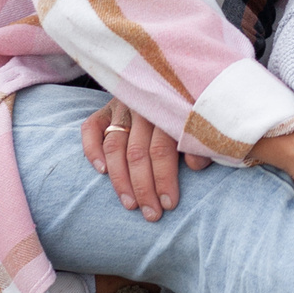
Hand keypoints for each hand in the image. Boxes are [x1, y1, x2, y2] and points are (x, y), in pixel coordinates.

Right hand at [80, 98, 208, 219]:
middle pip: (137, 152)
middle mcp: (142, 107)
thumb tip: (195, 165)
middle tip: (151, 214)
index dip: (164, 179)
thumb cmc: (190, 110)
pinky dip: (92, 149)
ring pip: (114, 146)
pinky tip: (102, 172)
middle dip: (143, 188)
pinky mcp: (104, 108)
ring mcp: (121, 106)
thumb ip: (201, 143)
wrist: (175, 78)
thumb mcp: (202, 122)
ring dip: (120, 179)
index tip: (169, 204)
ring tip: (130, 204)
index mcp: (169, 109)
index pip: (162, 149)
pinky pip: (91, 128)